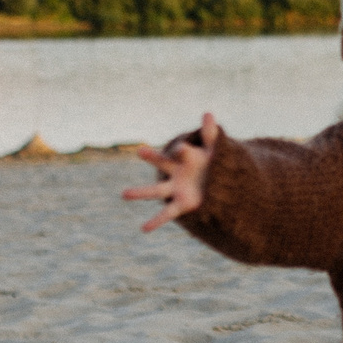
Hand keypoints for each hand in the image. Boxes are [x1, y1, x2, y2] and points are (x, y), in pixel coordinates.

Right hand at [122, 113, 218, 231]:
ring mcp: (176, 189)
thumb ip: (211, 134)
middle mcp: (176, 172)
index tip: (182, 149)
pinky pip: (167, 213)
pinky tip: (143, 229)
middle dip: (152, 157)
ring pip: (156, 191)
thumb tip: (208, 113)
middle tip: (140, 150)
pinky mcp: (182, 204)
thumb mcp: (216, 149)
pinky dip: (155, 221)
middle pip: (161, 164)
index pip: (180, 151)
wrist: (219, 184)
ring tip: (123, 194)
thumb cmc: (215, 163)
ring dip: (140, 192)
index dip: (182, 150)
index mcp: (183, 158)